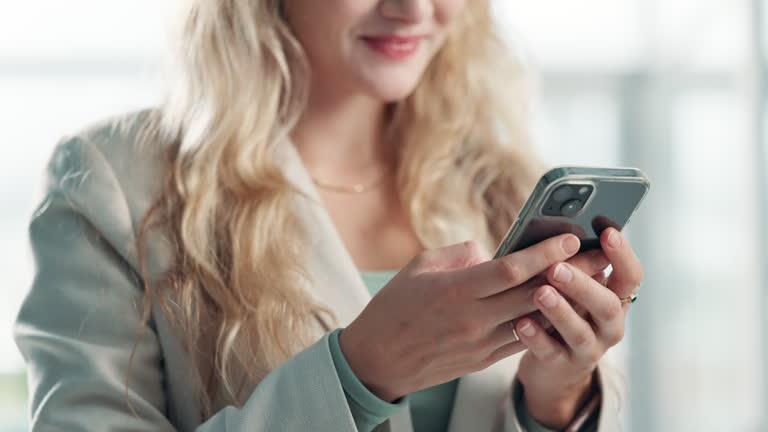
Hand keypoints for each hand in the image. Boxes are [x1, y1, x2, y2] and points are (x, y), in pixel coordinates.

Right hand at [338, 234, 607, 401]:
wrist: (377, 360)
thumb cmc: (394, 307)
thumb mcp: (418, 267)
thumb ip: (460, 255)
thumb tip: (492, 252)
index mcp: (455, 291)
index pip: (510, 270)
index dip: (544, 253)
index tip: (571, 238)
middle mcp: (473, 319)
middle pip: (533, 294)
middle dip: (570, 274)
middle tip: (600, 257)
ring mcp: (481, 344)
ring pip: (534, 320)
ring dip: (565, 300)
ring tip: (591, 282)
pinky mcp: (483, 360)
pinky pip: (523, 340)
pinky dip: (545, 323)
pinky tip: (563, 309)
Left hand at [514, 228, 642, 428]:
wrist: (556, 367)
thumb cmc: (564, 312)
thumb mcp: (574, 289)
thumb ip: (575, 266)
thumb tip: (563, 231)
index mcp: (615, 299)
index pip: (631, 276)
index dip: (622, 255)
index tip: (607, 232)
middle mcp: (609, 325)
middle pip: (606, 305)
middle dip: (583, 285)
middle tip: (556, 267)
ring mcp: (588, 348)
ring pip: (579, 332)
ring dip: (559, 311)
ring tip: (539, 293)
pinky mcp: (562, 365)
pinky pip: (550, 352)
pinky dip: (536, 338)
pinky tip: (521, 323)